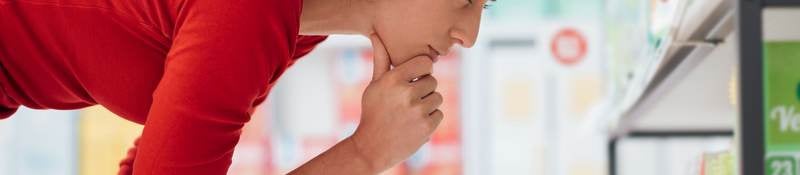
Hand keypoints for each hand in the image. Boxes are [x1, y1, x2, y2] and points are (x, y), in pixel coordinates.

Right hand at [347, 34, 443, 172]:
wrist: (372, 147)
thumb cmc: (373, 112)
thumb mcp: (374, 85)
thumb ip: (381, 60)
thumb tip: (376, 35)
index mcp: (393, 79)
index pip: (425, 62)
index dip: (423, 69)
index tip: (416, 76)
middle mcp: (406, 93)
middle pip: (432, 81)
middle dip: (423, 89)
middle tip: (409, 99)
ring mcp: (418, 111)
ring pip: (437, 98)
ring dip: (427, 104)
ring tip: (410, 112)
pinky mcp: (427, 127)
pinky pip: (439, 114)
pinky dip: (430, 119)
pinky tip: (414, 123)